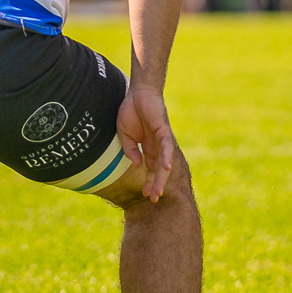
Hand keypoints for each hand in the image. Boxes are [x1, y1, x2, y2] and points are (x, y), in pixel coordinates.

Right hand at [117, 84, 175, 201]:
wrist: (137, 93)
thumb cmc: (130, 112)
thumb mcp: (124, 135)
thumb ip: (129, 150)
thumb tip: (136, 164)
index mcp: (148, 148)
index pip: (151, 169)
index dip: (149, 182)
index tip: (146, 195)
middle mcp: (156, 146)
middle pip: (159, 169)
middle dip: (157, 184)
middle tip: (154, 199)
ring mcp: (161, 139)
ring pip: (163, 161)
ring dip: (162, 176)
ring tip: (158, 191)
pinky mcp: (162, 130)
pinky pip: (166, 145)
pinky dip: (167, 156)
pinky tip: (166, 168)